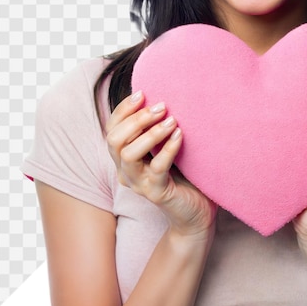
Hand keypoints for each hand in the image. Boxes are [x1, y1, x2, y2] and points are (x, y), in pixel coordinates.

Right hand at [106, 91, 216, 237]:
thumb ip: (157, 128)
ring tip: (172, 120)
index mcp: (123, 158)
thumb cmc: (182, 175)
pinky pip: (157, 168)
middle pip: (114, 140)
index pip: (111, 129)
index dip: (123, 109)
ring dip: (150, 133)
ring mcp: (139, 184)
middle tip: (161, 106)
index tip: (142, 93)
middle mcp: (125, 171)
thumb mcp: (164, 148)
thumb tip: (161, 96)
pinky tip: (180, 135)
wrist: (195, 212)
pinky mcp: (157, 193)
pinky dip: (168, 149)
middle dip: (136, 119)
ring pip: (129, 154)